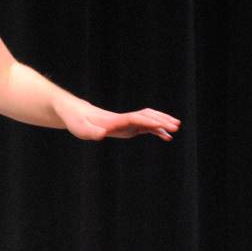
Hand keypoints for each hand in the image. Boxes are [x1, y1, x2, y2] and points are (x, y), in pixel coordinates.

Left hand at [55, 100, 180, 140]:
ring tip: (176, 128)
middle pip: (145, 115)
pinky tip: (166, 137)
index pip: (134, 118)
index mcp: (113, 120)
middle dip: (160, 120)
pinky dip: (156, 130)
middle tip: (176, 126)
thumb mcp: (80, 129)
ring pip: (147, 118)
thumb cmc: (77, 122)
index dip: (148, 121)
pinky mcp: (126, 126)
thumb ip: (91, 132)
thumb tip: (102, 134)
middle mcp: (122, 119)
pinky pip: (145, 126)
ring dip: (161, 122)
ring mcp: (125, 122)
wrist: (75, 114)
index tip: (162, 124)